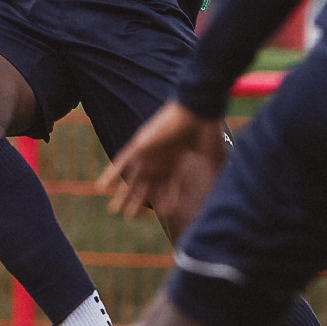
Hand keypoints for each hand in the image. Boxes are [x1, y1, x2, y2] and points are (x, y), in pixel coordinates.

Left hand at [97, 100, 226, 224]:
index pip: (167, 184)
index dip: (165, 199)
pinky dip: (111, 173)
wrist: (198, 108)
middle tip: (129, 217)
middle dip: (138, 201)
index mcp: (175, 159)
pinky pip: (121, 161)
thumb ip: (214, 176)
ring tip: (114, 210)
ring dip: (123, 194)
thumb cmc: (206, 131)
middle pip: (146, 184)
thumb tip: (225, 195)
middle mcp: (159, 157)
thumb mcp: (212, 158)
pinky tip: (102, 187)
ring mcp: (149, 151)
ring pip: (132, 177)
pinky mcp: (140, 145)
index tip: (162, 214)